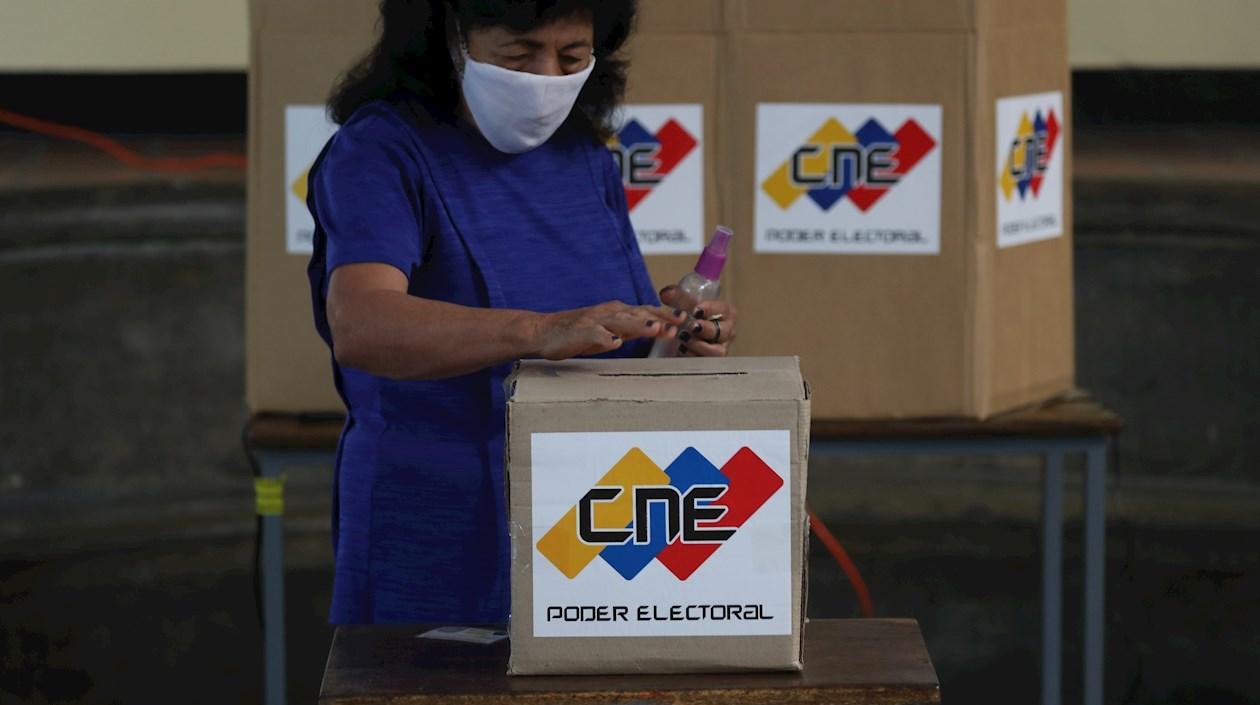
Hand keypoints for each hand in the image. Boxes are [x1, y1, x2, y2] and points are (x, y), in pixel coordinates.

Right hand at [533, 301, 684, 360]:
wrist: (543, 331)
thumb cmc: (577, 333)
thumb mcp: (608, 329)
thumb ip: (630, 328)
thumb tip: (657, 329)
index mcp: (616, 311)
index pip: (646, 310)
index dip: (666, 314)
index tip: (686, 319)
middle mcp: (608, 312)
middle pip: (638, 313)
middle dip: (660, 318)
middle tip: (679, 323)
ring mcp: (594, 321)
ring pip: (620, 321)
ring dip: (639, 324)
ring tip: (656, 329)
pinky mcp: (579, 332)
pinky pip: (593, 335)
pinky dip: (604, 338)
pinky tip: (615, 343)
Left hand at [659, 286, 737, 356]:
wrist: (683, 335)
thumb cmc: (689, 316)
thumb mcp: (683, 303)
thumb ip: (676, 296)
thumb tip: (666, 294)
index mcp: (725, 313)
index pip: (723, 309)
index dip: (711, 309)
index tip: (696, 310)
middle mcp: (727, 331)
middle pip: (724, 331)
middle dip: (706, 329)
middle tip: (691, 327)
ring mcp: (721, 348)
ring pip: (717, 351)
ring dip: (699, 345)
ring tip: (683, 339)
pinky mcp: (711, 362)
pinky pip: (706, 363)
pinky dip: (693, 357)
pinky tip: (681, 350)